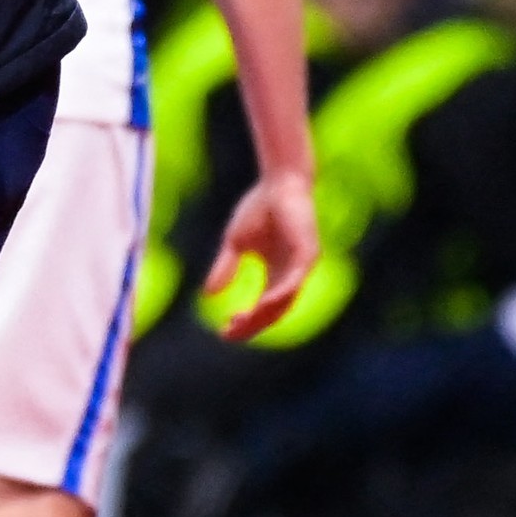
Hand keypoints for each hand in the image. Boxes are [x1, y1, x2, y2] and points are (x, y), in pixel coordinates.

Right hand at [204, 170, 317, 341]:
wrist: (279, 182)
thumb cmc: (260, 208)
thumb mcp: (235, 243)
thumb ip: (225, 268)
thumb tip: (207, 296)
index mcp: (278, 274)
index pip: (263, 308)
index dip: (244, 322)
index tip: (222, 331)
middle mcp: (292, 275)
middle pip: (274, 312)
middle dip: (251, 325)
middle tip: (229, 334)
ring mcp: (301, 267)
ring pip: (284, 302)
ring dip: (262, 316)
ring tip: (240, 324)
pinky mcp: (307, 255)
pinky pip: (293, 283)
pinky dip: (277, 296)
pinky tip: (261, 305)